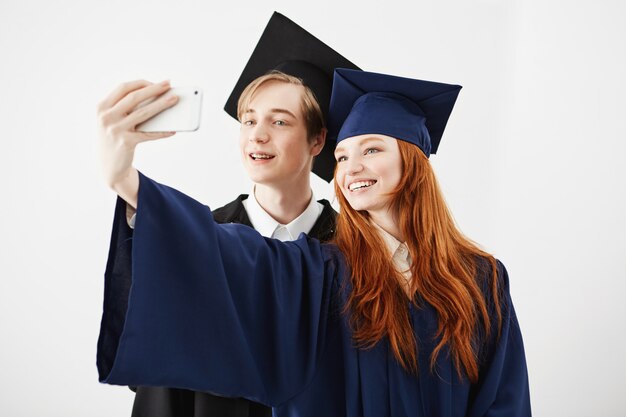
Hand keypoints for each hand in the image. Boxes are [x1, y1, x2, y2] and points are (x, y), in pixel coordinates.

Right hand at [97, 80, 177, 206]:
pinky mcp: (125, 142)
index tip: (156, 82)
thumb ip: (127, 109)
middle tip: (169, 84)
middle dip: (154, 89)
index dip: (141, 83)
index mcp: (101, 107)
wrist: (107, 168)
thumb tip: (156, 98)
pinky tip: (173, 129)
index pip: (123, 88)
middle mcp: (106, 116)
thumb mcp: (113, 121)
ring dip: (162, 104)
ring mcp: (115, 129)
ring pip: (144, 112)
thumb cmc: (114, 139)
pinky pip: (149, 133)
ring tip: (174, 99)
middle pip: (134, 97)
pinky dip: (162, 131)